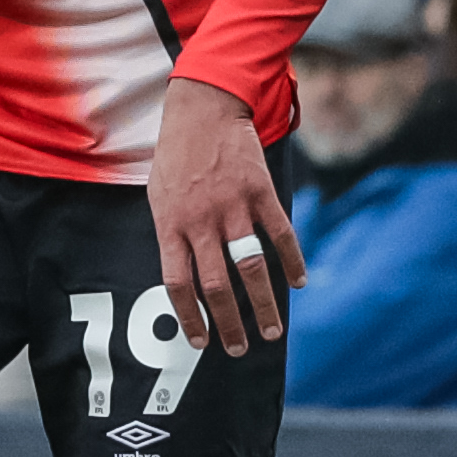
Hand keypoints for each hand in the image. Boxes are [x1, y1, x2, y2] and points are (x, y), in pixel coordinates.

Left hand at [149, 77, 303, 357]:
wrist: (203, 108)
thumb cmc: (176, 155)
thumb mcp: (158, 196)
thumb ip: (171, 234)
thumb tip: (183, 276)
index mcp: (171, 225)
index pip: (178, 284)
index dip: (190, 318)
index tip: (201, 343)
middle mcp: (201, 221)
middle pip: (216, 285)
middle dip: (229, 323)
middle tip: (240, 348)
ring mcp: (232, 207)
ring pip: (250, 267)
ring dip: (263, 304)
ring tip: (272, 331)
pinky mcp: (259, 191)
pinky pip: (279, 233)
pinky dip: (291, 261)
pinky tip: (298, 283)